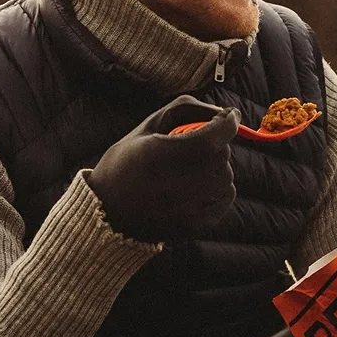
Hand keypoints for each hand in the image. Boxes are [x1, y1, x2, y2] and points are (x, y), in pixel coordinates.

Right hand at [87, 96, 238, 242]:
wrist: (107, 213)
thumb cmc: (125, 163)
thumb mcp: (146, 127)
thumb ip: (185, 110)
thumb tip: (225, 112)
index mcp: (159, 158)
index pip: (212, 138)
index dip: (227, 122)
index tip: (229, 115)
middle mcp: (175, 187)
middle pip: (221, 155)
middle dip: (216, 143)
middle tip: (196, 143)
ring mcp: (188, 210)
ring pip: (227, 176)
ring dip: (217, 165)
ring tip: (192, 166)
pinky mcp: (196, 225)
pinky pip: (227, 196)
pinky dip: (220, 186)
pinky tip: (199, 183)